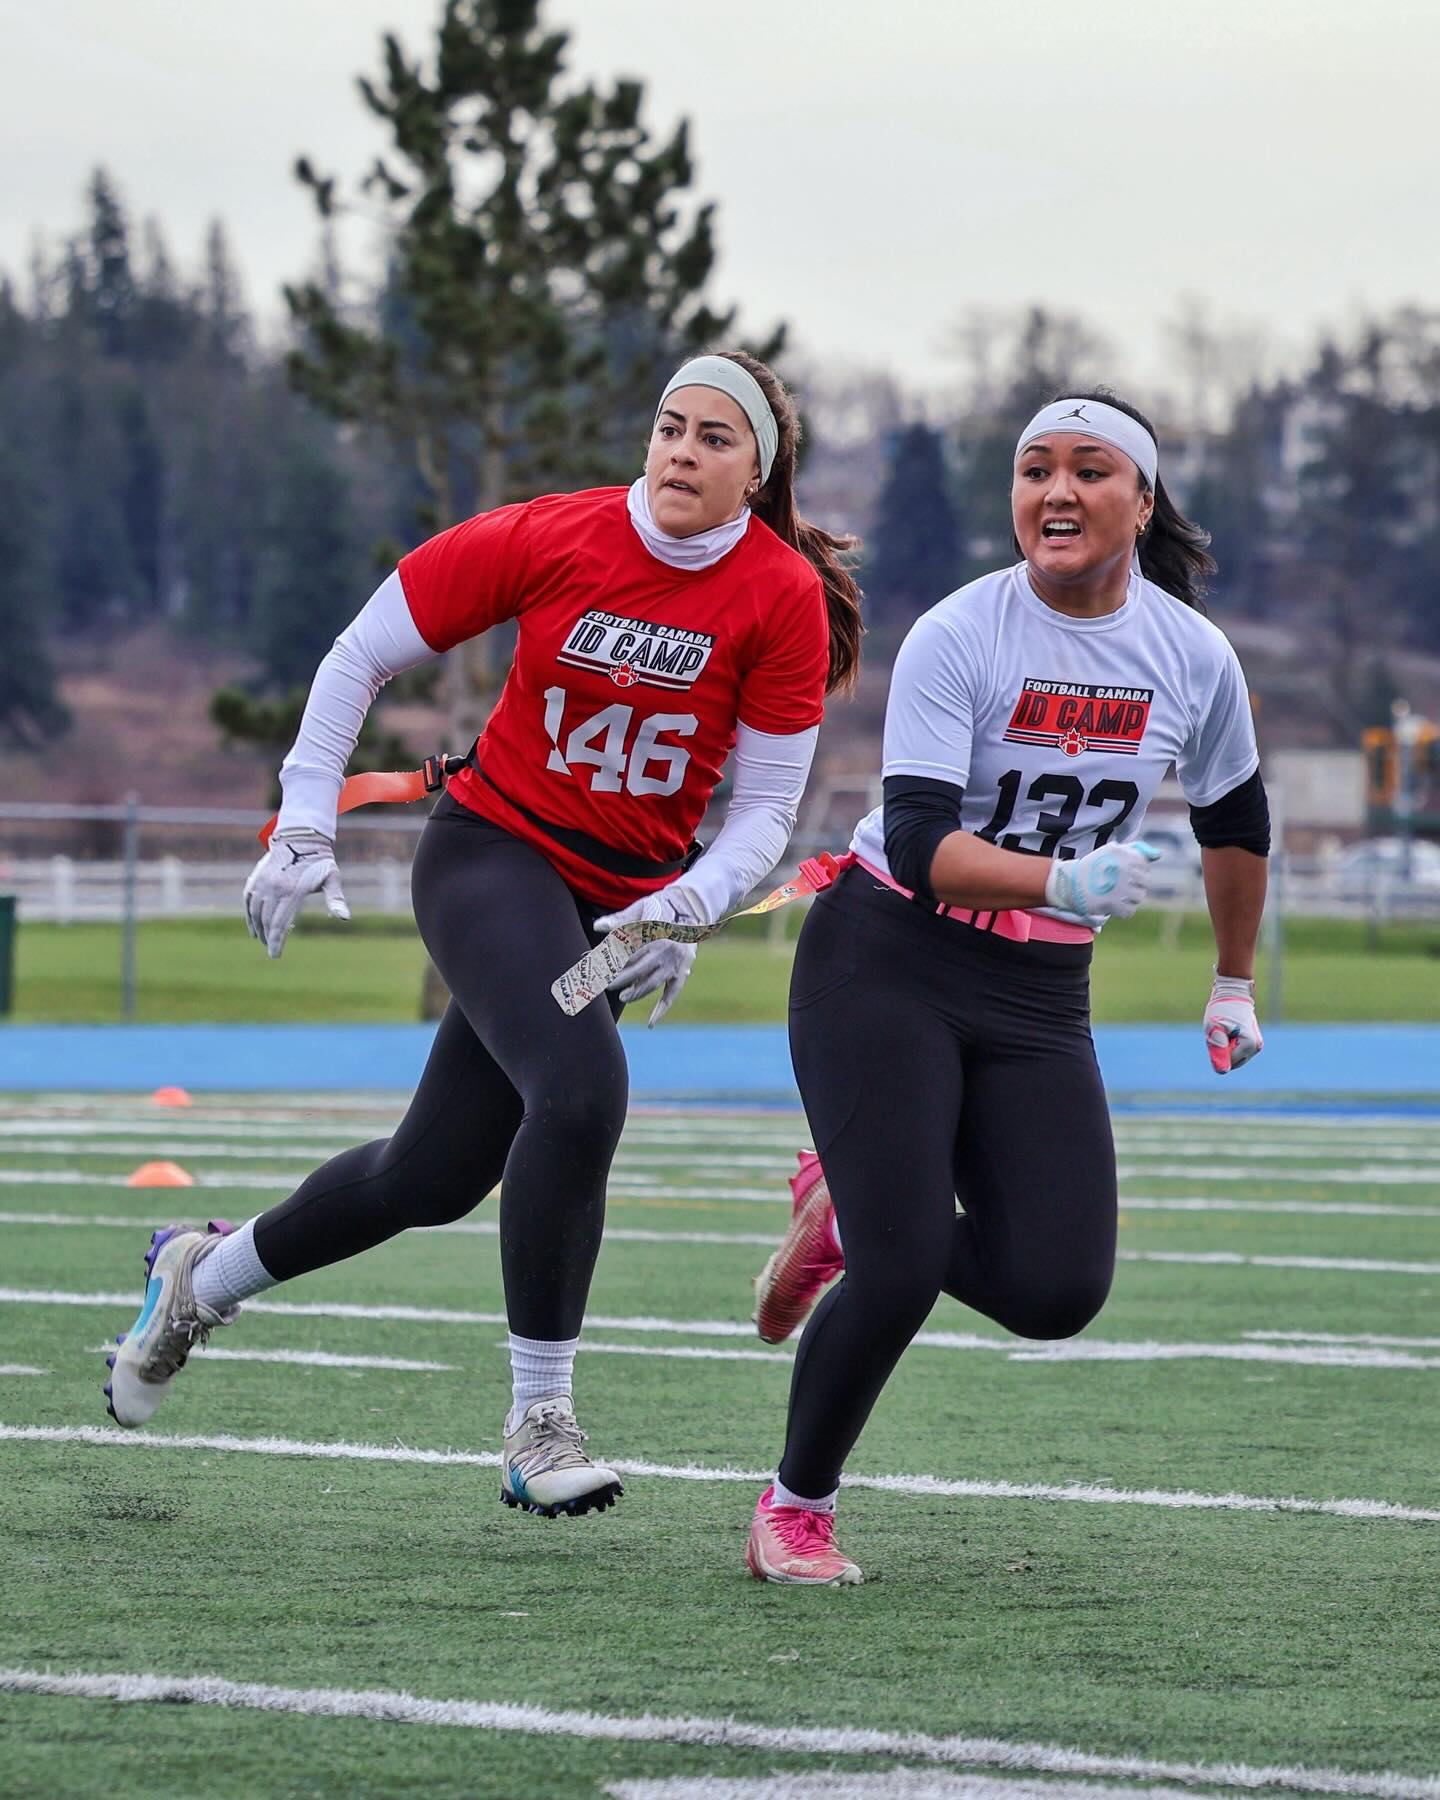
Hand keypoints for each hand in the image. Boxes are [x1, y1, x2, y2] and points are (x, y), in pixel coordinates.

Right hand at [243, 828, 348, 958]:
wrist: (300, 837)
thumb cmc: (320, 861)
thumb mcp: (332, 878)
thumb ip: (336, 898)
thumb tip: (345, 918)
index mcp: (291, 891)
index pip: (280, 924)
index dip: (277, 942)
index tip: (275, 955)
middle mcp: (273, 887)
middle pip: (267, 921)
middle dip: (268, 938)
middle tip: (272, 950)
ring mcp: (262, 882)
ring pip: (255, 912)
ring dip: (258, 929)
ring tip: (264, 940)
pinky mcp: (255, 878)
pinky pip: (248, 901)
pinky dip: (249, 915)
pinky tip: (254, 926)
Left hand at [592, 885, 703, 1025]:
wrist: (692, 908)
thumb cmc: (660, 907)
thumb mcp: (640, 909)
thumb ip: (619, 919)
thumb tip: (596, 926)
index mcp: (652, 932)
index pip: (624, 950)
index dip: (607, 958)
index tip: (591, 964)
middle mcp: (663, 949)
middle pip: (636, 968)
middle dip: (617, 978)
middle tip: (602, 985)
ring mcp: (674, 963)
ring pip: (652, 983)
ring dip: (636, 992)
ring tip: (623, 997)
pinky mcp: (682, 973)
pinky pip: (671, 994)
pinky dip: (661, 1009)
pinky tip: (650, 1023)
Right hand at [1044, 841, 1161, 926]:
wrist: (1070, 883)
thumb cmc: (1093, 866)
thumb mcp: (1112, 851)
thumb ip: (1137, 850)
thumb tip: (1158, 855)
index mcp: (1124, 855)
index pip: (1143, 865)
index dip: (1134, 870)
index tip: (1121, 872)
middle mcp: (1124, 869)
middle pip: (1143, 882)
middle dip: (1133, 884)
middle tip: (1117, 885)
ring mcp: (1120, 887)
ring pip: (1139, 896)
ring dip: (1129, 898)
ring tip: (1116, 895)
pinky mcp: (1113, 904)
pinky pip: (1129, 911)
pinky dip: (1122, 910)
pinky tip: (1113, 904)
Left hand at [1204, 972, 1262, 1073]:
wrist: (1233, 993)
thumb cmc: (1221, 1010)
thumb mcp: (1215, 1030)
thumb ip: (1218, 1050)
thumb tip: (1222, 1071)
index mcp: (1249, 1046)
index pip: (1227, 1063)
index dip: (1217, 1049)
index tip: (1218, 1033)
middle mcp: (1256, 1048)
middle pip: (1232, 1062)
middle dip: (1222, 1050)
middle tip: (1220, 1031)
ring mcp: (1256, 1046)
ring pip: (1233, 1057)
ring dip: (1225, 1046)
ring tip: (1225, 1029)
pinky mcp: (1253, 1043)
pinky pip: (1236, 1051)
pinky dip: (1229, 1043)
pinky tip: (1229, 1029)